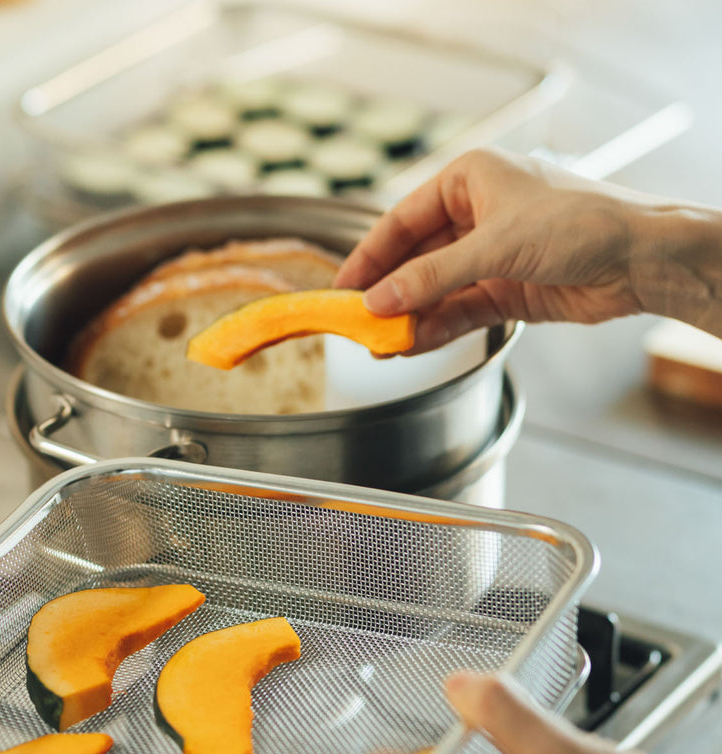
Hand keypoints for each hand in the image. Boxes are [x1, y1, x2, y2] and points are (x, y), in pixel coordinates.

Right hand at [334, 148, 721, 351]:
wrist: (640, 260)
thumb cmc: (579, 223)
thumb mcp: (495, 247)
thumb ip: (433, 278)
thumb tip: (381, 301)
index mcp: (470, 179)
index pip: (403, 220)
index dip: (370, 255)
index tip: (343, 287)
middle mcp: (477, 215)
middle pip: (415, 259)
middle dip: (388, 292)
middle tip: (356, 321)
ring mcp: (490, 256)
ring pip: (435, 290)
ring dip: (409, 317)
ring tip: (379, 343)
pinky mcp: (505, 291)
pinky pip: (458, 312)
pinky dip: (436, 328)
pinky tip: (411, 345)